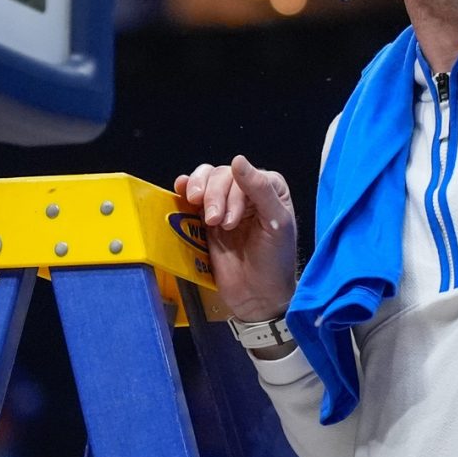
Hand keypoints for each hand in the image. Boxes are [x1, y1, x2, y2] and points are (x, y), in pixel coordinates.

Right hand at [175, 155, 298, 322]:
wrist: (257, 296)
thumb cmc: (275, 261)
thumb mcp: (276, 223)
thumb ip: (260, 190)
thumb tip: (238, 160)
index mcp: (268, 188)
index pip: (242, 175)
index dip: (233, 194)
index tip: (230, 222)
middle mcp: (246, 191)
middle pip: (221, 175)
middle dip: (215, 197)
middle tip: (216, 223)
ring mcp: (225, 204)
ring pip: (206, 180)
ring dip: (200, 192)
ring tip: (206, 218)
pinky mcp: (205, 219)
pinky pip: (192, 195)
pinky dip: (185, 188)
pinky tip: (181, 189)